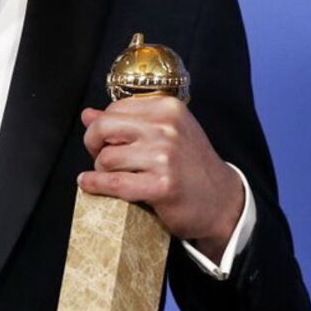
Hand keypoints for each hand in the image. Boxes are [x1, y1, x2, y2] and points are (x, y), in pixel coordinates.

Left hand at [77, 98, 242, 261]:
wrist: (222, 201)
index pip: (114, 109)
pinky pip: (113, 183)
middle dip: (92, 143)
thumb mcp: (167, 133)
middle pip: (103, 128)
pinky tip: (88, 184)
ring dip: (101, 170)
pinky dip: (95, 185)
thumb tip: (87, 114)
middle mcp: (167, 128)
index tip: (107, 141)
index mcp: (168, 109)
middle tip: (99, 156)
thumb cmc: (191, 165)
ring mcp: (164, 157)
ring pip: (106, 158)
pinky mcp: (161, 186)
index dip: (103, 126)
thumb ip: (128, 121)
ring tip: (113, 176)